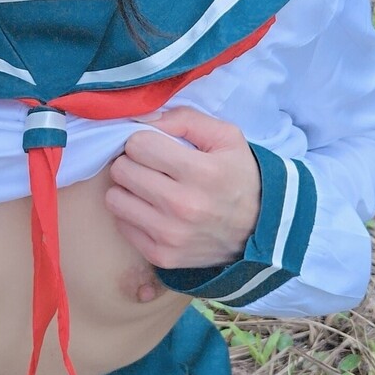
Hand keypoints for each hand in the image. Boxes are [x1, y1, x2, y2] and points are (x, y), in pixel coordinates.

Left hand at [104, 105, 262, 268]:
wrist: (260, 229)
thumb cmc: (239, 176)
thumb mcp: (226, 137)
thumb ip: (185, 119)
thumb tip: (143, 120)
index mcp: (201, 172)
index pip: (138, 145)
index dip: (144, 141)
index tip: (155, 147)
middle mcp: (184, 206)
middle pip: (122, 170)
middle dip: (132, 162)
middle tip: (150, 167)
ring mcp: (171, 235)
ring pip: (114, 199)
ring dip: (128, 189)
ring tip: (149, 188)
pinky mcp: (162, 256)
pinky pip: (122, 225)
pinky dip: (133, 215)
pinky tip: (153, 210)